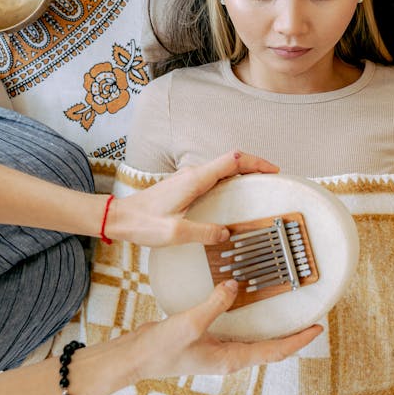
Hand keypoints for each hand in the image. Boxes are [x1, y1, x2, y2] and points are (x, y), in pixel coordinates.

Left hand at [106, 151, 278, 246]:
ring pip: (222, 168)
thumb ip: (204, 232)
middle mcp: (193, 174)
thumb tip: (226, 234)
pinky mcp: (184, 186)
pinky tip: (234, 193)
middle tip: (272, 178)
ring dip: (242, 172)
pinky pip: (214, 177)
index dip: (256, 162)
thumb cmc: (143, 223)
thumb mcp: (176, 233)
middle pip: (231, 161)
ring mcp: (188, 179)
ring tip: (259, 185)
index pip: (233, 160)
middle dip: (254, 165)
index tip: (273, 170)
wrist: (119, 217)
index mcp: (195, 180)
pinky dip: (230, 179)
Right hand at [128, 280, 322, 378]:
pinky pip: (238, 330)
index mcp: (230, 359)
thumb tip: (234, 286)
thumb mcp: (191, 324)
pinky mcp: (209, 339)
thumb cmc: (162, 349)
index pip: (274, 351)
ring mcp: (220, 349)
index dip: (298, 340)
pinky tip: (249, 306)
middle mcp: (229, 356)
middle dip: (292, 336)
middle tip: (310, 321)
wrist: (136, 356)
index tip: (317, 329)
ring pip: (256, 339)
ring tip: (289, 314)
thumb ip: (215, 304)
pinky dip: (250, 319)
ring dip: (273, 329)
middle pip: (270, 348)